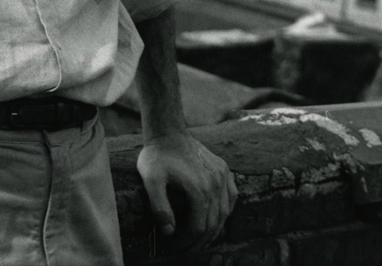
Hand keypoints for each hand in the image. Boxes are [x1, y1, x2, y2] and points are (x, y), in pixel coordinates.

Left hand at [137, 131, 236, 252]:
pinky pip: (231, 197)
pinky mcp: (224, 170)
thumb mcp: (150, 181)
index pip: (198, 228)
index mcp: (199, 189)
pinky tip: (215, 218)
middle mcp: (216, 183)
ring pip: (224, 213)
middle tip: (184, 249)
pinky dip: (224, 212)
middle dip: (199, 242)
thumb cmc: (156, 157)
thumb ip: (159, 207)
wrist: (168, 132)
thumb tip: (169, 232)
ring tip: (198, 240)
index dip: (186, 242)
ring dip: (213, 230)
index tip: (173, 248)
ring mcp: (222, 176)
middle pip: (213, 224)